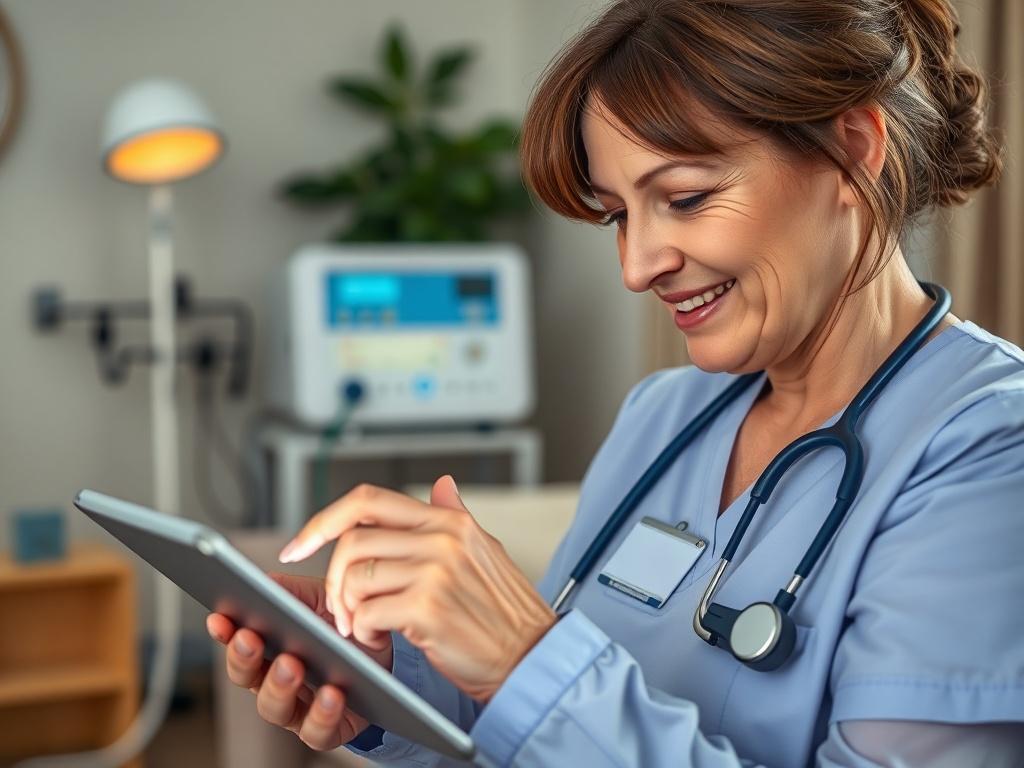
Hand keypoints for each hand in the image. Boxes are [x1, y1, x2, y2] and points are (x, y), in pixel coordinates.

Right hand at [206, 573, 391, 750]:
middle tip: (251, 639)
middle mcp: (276, 681)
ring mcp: (299, 708)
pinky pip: (316, 731)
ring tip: (291, 664)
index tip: (220, 618)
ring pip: (273, 707)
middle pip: (247, 677)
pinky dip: (321, 714)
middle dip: (244, 658)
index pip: (237, 642)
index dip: (225, 632)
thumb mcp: (321, 598)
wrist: (387, 651)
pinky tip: (331, 694)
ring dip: (278, 686)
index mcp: (269, 648)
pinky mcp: (328, 729)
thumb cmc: (346, 624)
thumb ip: (290, 590)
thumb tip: (261, 581)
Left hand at [277, 476, 556, 701]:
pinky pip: (367, 611)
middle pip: (353, 540)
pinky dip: (361, 629)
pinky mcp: (428, 608)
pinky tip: (377, 638)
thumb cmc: (506, 612)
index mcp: (451, 520)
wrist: (532, 656)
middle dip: (333, 577)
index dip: (324, 519)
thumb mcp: (485, 550)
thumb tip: (442, 483)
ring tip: (361, 625)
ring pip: (356, 576)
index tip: (300, 544)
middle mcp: (443, 537)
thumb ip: (455, 516)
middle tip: (339, 606)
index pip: (369, 500)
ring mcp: (436, 571)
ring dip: (347, 608)